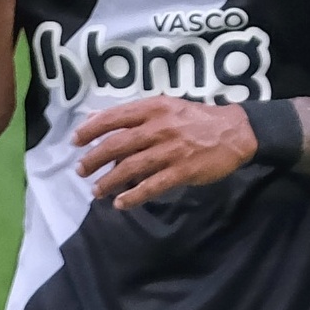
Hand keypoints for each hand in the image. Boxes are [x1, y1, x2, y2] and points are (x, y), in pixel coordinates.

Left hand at [75, 97, 256, 206]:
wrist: (235, 132)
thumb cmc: (197, 119)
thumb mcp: (165, 107)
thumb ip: (134, 114)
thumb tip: (97, 119)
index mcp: (152, 109)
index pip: (113, 118)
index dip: (90, 130)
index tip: (74, 142)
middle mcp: (158, 128)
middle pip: (117, 145)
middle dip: (94, 159)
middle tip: (81, 171)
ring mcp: (170, 150)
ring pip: (131, 167)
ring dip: (109, 180)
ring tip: (96, 191)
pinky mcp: (182, 170)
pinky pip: (153, 185)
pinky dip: (134, 195)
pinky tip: (121, 203)